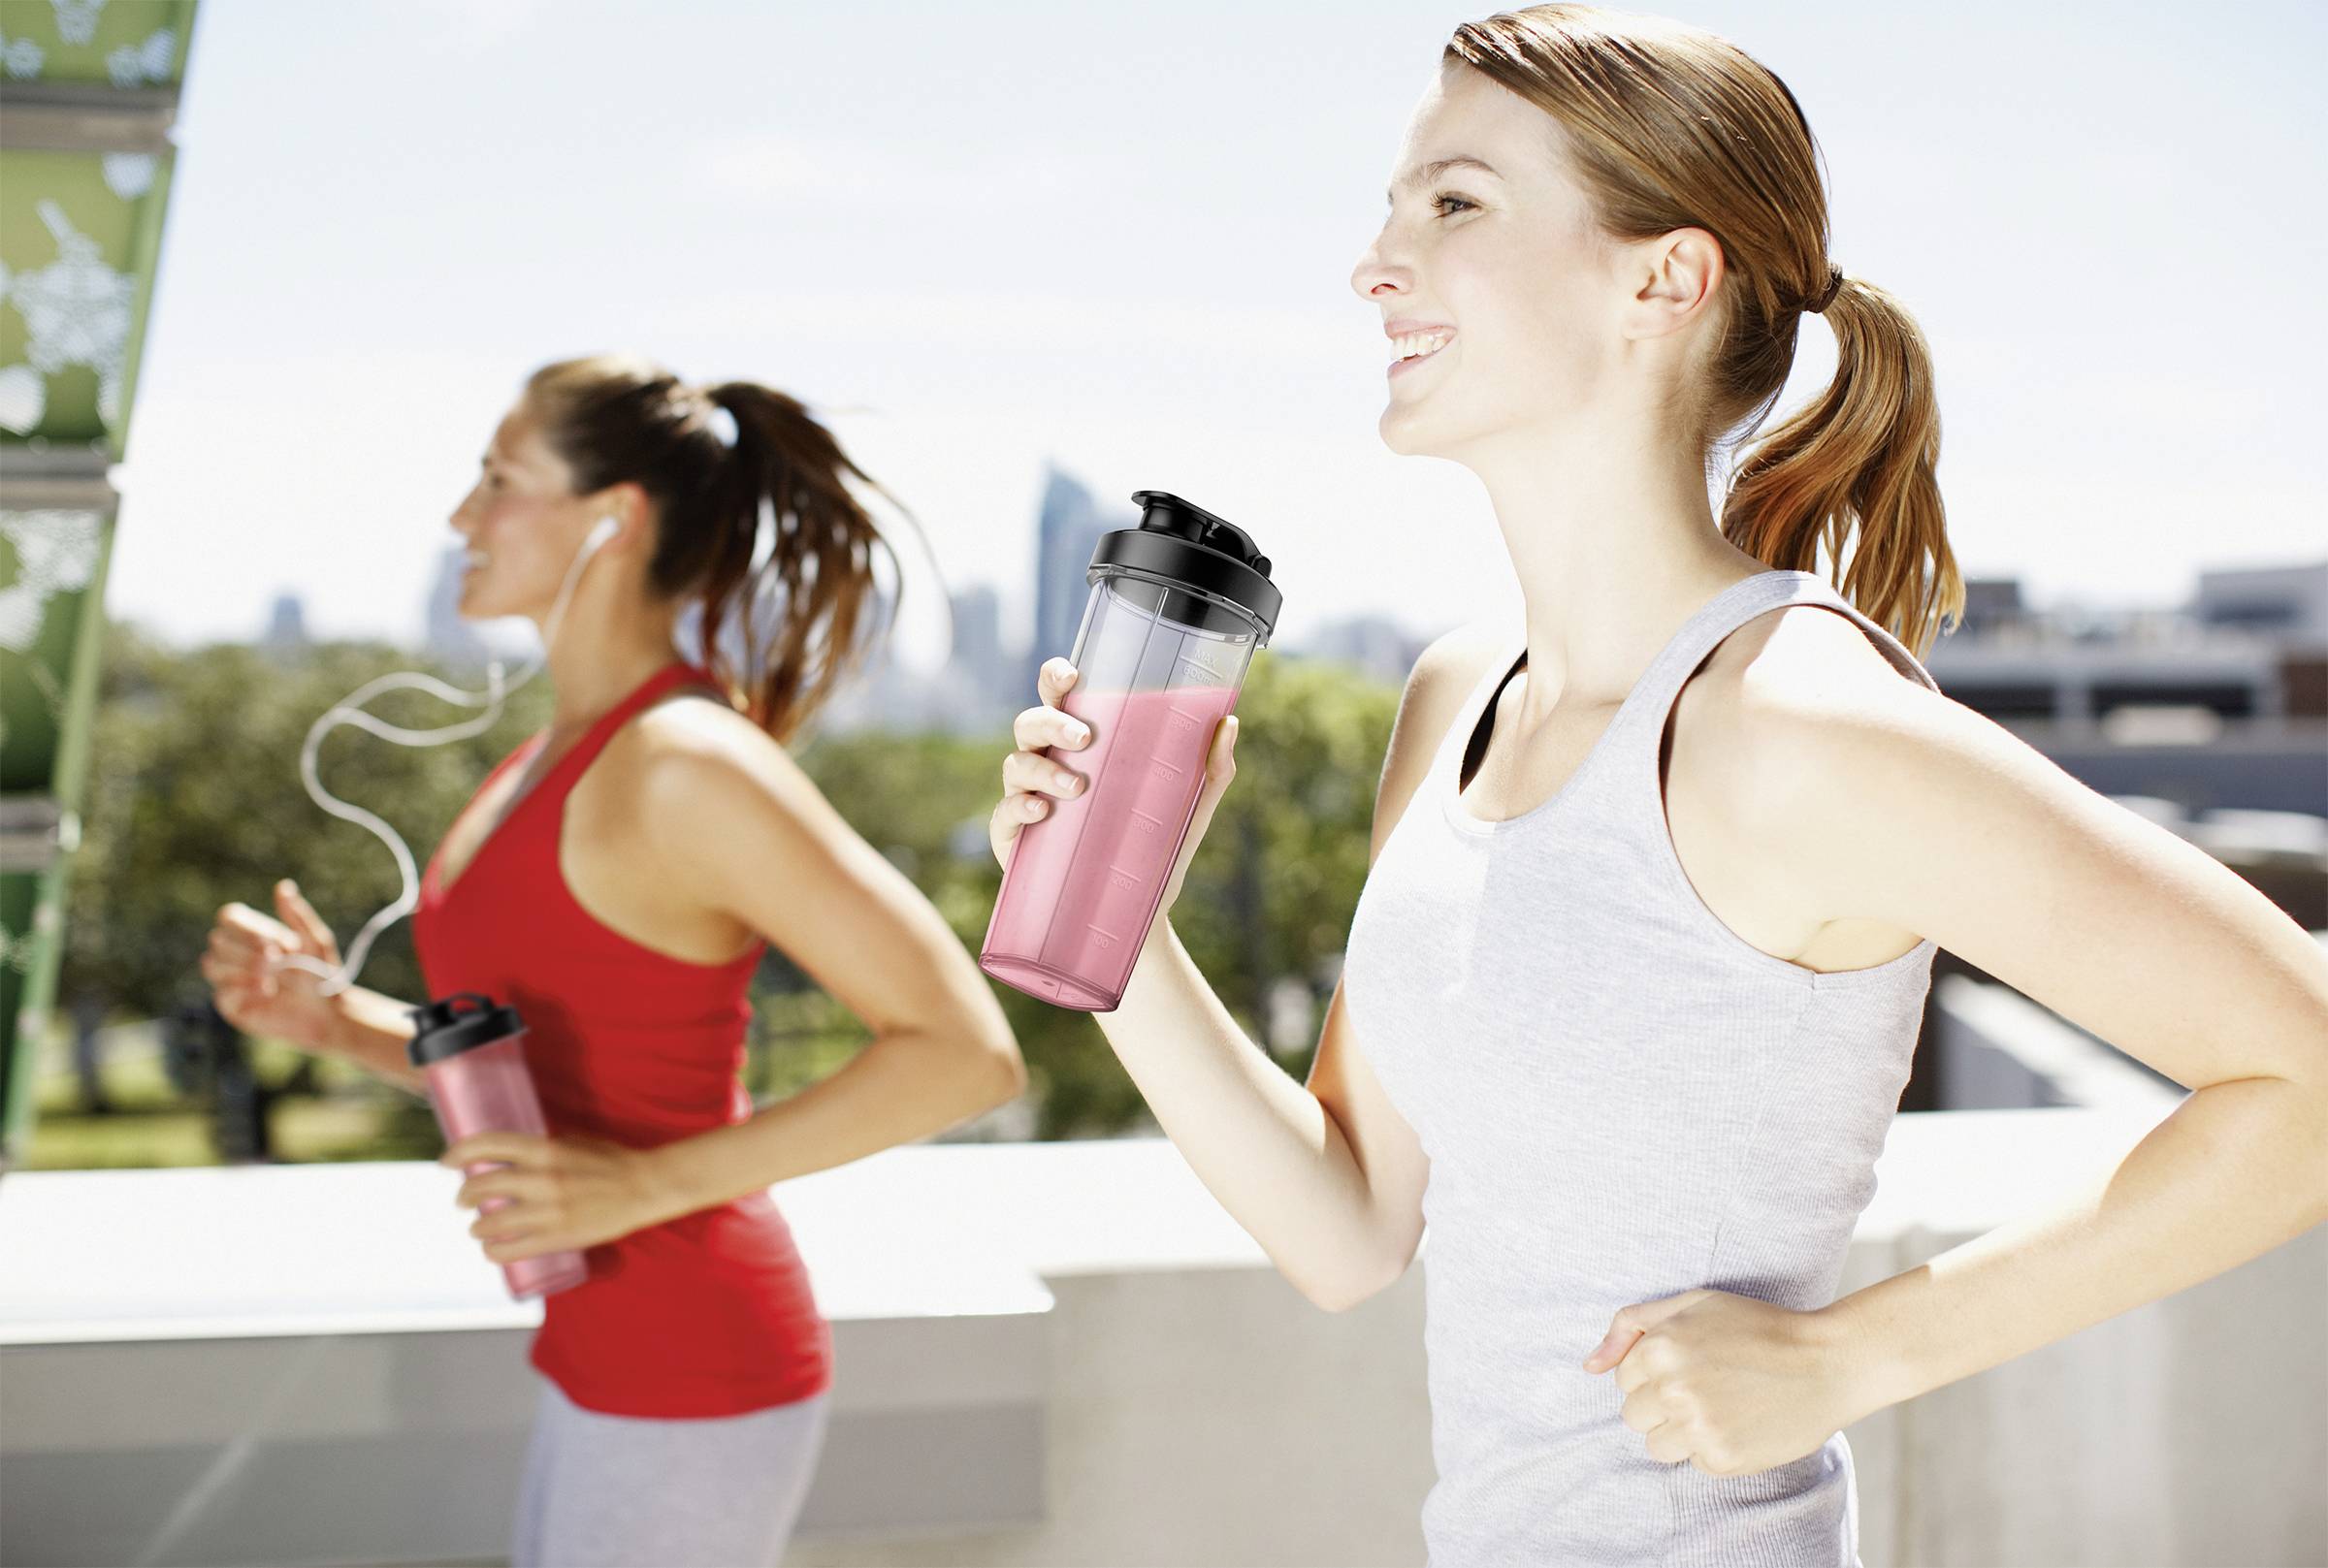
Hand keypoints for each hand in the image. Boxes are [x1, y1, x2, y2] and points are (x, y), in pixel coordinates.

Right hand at [200, 879, 342, 1049]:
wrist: (327, 1013)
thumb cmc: (323, 975)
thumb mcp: (315, 941)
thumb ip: (297, 915)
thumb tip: (283, 885)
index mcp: (255, 933)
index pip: (228, 917)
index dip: (246, 928)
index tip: (276, 943)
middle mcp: (237, 954)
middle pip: (217, 940)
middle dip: (247, 950)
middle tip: (278, 962)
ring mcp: (230, 979)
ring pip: (211, 964)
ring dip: (242, 968)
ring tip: (271, 978)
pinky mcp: (231, 1005)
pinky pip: (221, 992)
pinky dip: (243, 989)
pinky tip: (268, 992)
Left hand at [440, 1130, 679, 1263]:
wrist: (644, 1188)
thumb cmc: (612, 1161)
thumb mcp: (574, 1142)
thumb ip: (543, 1148)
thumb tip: (512, 1154)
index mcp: (545, 1149)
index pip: (487, 1145)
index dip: (458, 1152)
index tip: (446, 1162)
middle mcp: (541, 1178)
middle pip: (481, 1185)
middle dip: (464, 1194)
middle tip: (462, 1199)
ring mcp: (548, 1211)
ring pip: (490, 1222)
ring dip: (477, 1226)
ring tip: (478, 1227)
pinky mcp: (557, 1238)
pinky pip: (511, 1250)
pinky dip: (493, 1251)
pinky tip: (491, 1249)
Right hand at [988, 656, 1240, 940]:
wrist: (1139, 913)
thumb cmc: (1158, 847)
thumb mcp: (1191, 807)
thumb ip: (1211, 769)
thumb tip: (1229, 722)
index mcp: (1083, 746)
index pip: (1059, 698)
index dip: (1055, 678)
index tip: (1070, 675)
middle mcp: (1050, 763)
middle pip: (1030, 723)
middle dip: (1051, 722)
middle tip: (1085, 736)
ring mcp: (1028, 799)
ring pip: (1015, 763)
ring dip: (1042, 768)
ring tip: (1077, 787)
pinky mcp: (1015, 838)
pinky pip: (1004, 813)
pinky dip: (1019, 807)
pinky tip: (1043, 811)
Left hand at [1583, 1288, 1876, 1476]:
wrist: (1827, 1363)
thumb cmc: (1757, 1328)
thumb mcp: (1692, 1304)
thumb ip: (1631, 1327)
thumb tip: (1589, 1366)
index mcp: (1660, 1347)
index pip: (1623, 1379)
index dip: (1654, 1372)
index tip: (1689, 1364)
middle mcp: (1673, 1388)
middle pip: (1632, 1415)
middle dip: (1659, 1404)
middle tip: (1703, 1387)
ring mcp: (1698, 1427)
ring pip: (1655, 1446)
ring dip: (1679, 1432)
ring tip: (1719, 1407)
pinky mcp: (1722, 1458)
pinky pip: (1692, 1463)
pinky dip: (1711, 1448)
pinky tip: (1740, 1423)